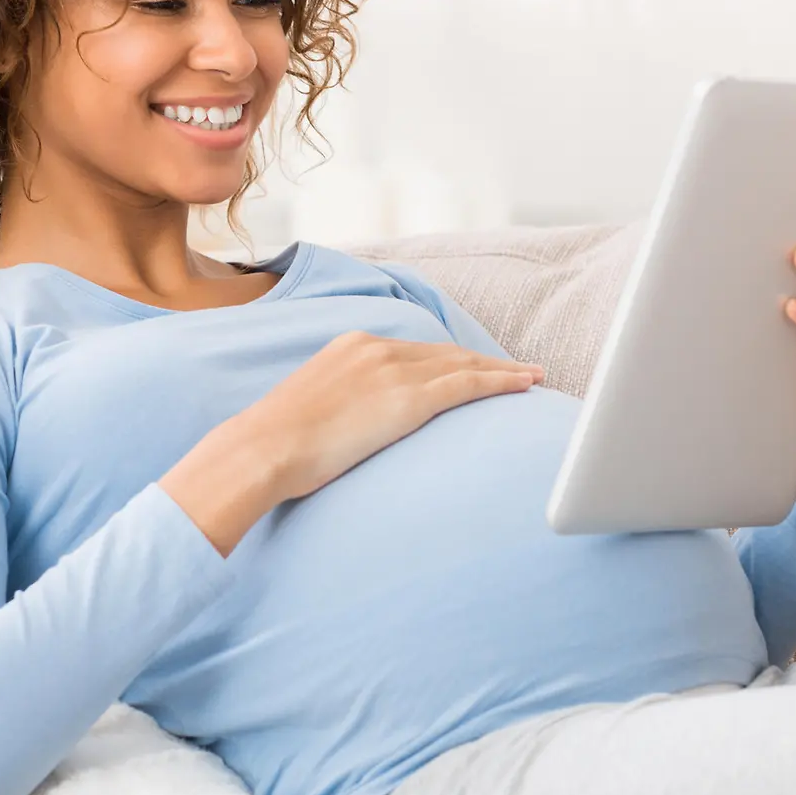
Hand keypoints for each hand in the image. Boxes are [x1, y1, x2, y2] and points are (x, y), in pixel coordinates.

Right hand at [243, 332, 543, 504]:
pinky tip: (524, 385)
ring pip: (463, 365)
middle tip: (518, 370)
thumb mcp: (310, 410)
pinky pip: (467, 384)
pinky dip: (500, 382)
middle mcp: (377, 348)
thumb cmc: (277, 444)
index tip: (475, 367)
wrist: (263, 448)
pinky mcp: (408, 399)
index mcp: (352, 346)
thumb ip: (339, 406)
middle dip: (484, 361)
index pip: (416, 351)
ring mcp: (394, 371)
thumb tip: (349, 427)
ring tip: (532, 377)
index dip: (451, 359)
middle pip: (446, 353)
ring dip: (502, 371)